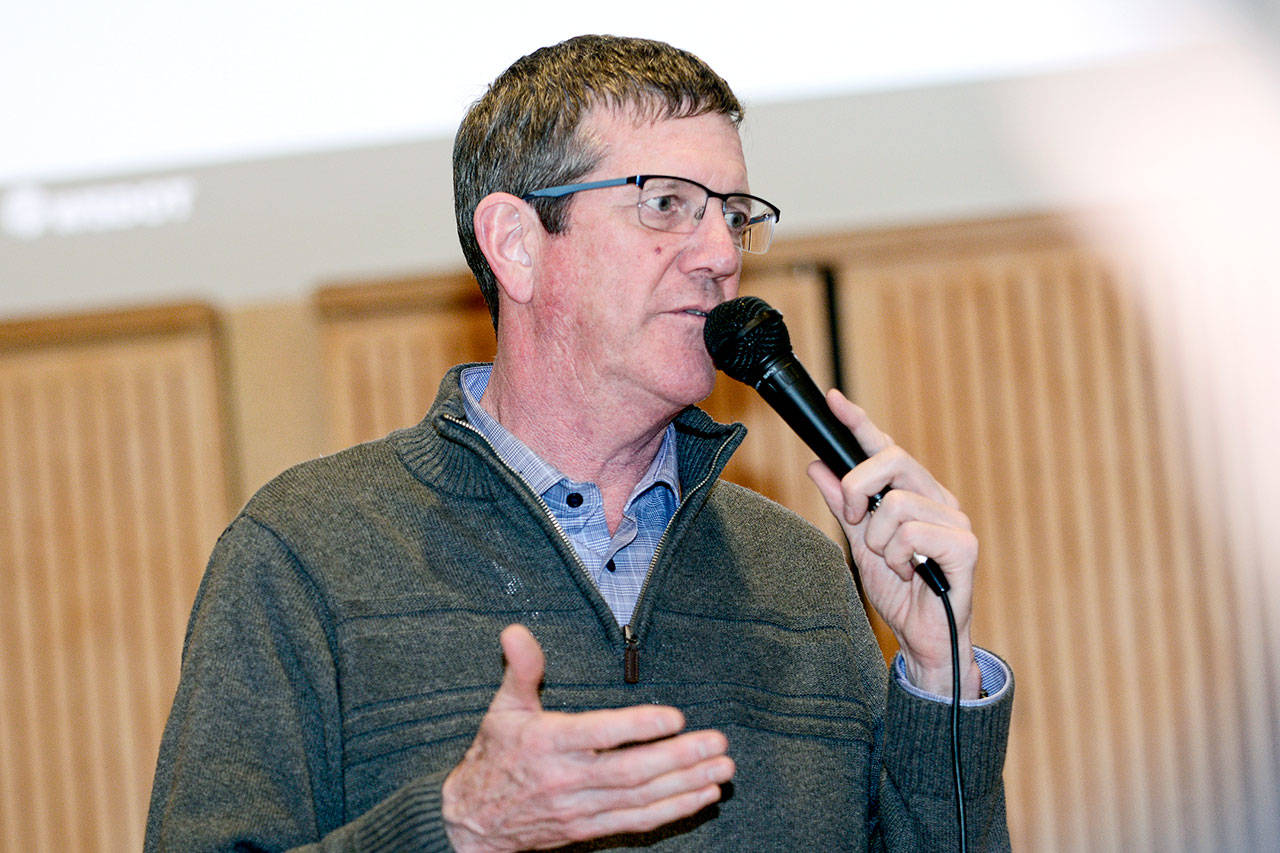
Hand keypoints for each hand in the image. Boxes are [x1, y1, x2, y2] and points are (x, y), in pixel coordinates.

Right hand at [441, 625, 734, 851]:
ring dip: (686, 784)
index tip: (675, 716)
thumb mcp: (503, 708)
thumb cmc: (495, 755)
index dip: (639, 726)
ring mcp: (580, 808)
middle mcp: (567, 779)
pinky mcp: (589, 829)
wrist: (472, 823)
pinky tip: (703, 795)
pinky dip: (673, 811)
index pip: (599, 734)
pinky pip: (637, 821)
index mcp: (548, 742)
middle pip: (631, 771)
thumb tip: (516, 631)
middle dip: (680, 757)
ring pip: (640, 799)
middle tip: (718, 742)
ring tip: (722, 768)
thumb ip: (520, 670)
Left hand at [806, 389, 981, 698]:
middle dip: (858, 487)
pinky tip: (910, 572)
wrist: (920, 636)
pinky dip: (899, 557)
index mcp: (914, 493)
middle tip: (852, 517)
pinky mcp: (964, 545)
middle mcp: (938, 498)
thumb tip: (817, 466)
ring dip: (880, 540)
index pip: (886, 448)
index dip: (860, 422)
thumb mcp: (859, 543)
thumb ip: (842, 505)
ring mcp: (955, 519)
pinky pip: (912, 532)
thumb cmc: (899, 590)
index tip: (834, 399)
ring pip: (896, 504)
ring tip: (893, 562)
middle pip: (893, 460)